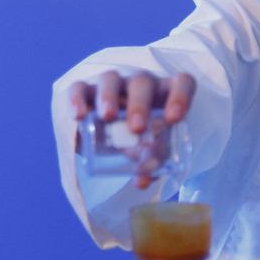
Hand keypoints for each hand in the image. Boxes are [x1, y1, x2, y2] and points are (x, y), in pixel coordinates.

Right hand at [69, 69, 196, 187]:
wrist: (106, 136)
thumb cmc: (138, 139)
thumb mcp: (147, 151)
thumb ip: (150, 164)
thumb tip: (143, 180)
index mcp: (165, 95)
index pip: (181, 83)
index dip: (181, 96)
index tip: (174, 119)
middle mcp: (139, 84)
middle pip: (142, 82)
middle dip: (140, 104)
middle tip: (137, 128)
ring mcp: (112, 85)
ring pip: (110, 79)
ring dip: (109, 96)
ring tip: (108, 117)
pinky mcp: (85, 91)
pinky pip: (79, 88)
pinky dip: (78, 99)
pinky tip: (79, 115)